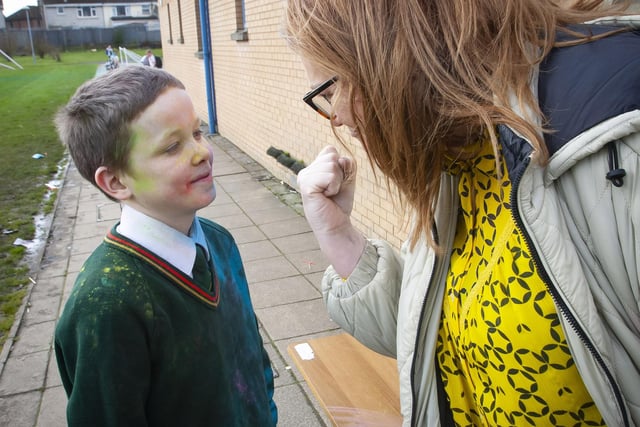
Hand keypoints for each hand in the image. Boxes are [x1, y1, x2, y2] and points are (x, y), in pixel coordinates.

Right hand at [298, 146, 364, 276]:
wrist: (337, 225)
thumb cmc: (340, 203)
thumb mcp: (347, 178)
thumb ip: (347, 163)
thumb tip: (340, 159)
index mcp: (313, 167)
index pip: (330, 150)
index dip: (341, 165)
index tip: (337, 182)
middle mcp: (306, 170)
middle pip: (332, 155)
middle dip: (340, 173)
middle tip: (334, 190)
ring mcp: (304, 177)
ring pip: (332, 165)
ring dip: (337, 181)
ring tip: (330, 194)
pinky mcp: (306, 186)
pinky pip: (329, 176)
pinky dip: (334, 187)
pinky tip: (326, 197)